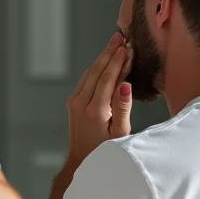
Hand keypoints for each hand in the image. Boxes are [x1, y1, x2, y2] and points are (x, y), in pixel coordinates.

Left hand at [65, 33, 131, 167]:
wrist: (82, 162)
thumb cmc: (107, 151)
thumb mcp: (121, 133)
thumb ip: (123, 108)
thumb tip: (126, 85)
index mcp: (95, 111)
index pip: (108, 78)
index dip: (118, 61)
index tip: (127, 47)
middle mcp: (81, 104)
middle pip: (97, 71)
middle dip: (109, 52)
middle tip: (120, 36)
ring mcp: (74, 102)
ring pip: (90, 73)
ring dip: (102, 57)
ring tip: (114, 43)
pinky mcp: (72, 103)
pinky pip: (86, 79)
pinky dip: (96, 67)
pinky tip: (104, 60)